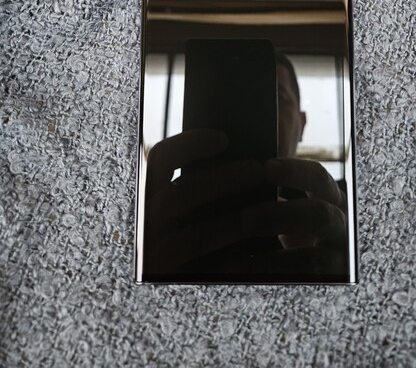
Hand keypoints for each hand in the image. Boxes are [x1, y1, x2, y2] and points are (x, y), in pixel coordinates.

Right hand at [143, 129, 266, 273]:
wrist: (197, 282)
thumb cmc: (211, 220)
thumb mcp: (202, 198)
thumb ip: (210, 177)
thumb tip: (239, 151)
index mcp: (146, 195)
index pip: (159, 159)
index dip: (190, 144)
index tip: (224, 138)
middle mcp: (143, 224)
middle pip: (177, 197)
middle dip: (221, 180)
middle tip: (257, 169)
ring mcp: (156, 259)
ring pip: (193, 237)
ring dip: (233, 218)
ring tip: (268, 205)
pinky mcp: (179, 283)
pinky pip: (210, 271)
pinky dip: (238, 256)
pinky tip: (265, 244)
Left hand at [229, 158, 347, 273]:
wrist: (297, 252)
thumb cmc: (278, 211)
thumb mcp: (279, 192)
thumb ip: (267, 177)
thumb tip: (238, 156)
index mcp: (328, 194)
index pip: (317, 177)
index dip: (294, 172)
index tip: (266, 168)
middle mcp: (339, 223)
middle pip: (320, 216)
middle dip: (281, 216)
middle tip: (245, 218)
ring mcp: (337, 256)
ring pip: (314, 260)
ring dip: (274, 260)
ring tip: (235, 261)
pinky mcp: (326, 281)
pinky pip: (299, 284)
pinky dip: (269, 278)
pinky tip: (238, 273)